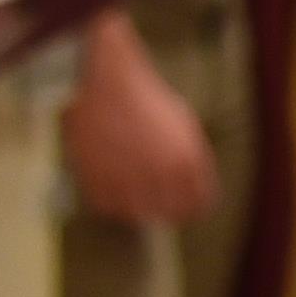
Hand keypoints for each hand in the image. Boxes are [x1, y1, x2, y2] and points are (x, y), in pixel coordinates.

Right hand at [57, 12, 217, 227]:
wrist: (110, 82)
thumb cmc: (148, 102)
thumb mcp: (185, 129)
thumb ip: (191, 162)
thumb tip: (191, 191)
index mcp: (188, 163)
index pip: (199, 206)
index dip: (192, 208)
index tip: (183, 206)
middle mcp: (161, 175)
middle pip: (168, 214)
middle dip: (163, 207)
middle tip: (154, 198)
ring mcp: (127, 179)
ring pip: (136, 214)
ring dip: (134, 205)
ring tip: (129, 187)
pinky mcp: (96, 179)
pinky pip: (106, 206)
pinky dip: (108, 199)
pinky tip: (109, 181)